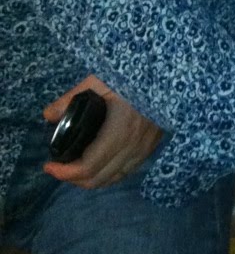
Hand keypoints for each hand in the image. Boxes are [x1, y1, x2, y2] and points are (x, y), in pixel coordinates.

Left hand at [43, 75, 162, 188]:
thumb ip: (71, 99)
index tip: (49, 165)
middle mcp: (134, 146)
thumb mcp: (98, 81)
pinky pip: (126, 171)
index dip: (65, 172)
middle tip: (58, 168)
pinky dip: (109, 174)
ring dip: (91, 179)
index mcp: (120, 131)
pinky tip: (99, 165)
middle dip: (73, 179)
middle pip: (99, 178)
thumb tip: (48, 115)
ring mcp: (145, 149)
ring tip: (75, 168)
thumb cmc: (131, 76)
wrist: (167, 74)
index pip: (89, 166)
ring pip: (113, 178)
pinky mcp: (151, 147)